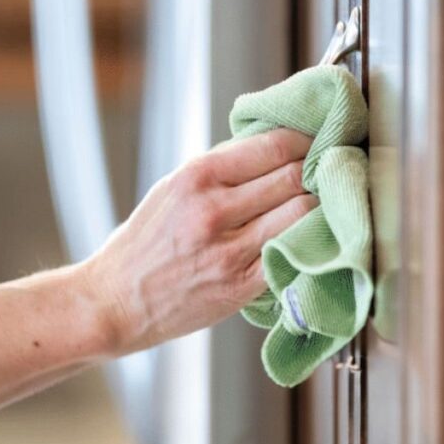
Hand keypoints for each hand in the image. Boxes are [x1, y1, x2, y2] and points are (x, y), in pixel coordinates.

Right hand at [82, 129, 316, 353]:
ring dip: (318, 204)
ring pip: (302, 212)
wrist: (115, 302)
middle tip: (328, 170)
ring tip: (322, 202)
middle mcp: (213, 211)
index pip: (274, 146)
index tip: (317, 141)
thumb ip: (219, 168)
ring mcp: (229, 251)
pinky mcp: (241, 286)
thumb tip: (272, 146)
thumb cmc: (143, 245)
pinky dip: (307, 240)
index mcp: (195, 178)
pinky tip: (309, 235)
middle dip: (317, 170)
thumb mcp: (170, 190)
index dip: (306, 141)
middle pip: (294, 176)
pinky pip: (292, 252)